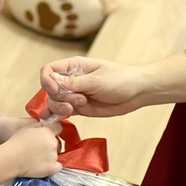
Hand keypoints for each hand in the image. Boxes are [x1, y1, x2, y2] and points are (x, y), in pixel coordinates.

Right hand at [0, 120, 62, 184]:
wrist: (11, 159)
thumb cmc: (16, 142)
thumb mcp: (27, 128)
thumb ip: (39, 126)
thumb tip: (45, 126)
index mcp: (47, 132)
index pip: (58, 128)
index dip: (53, 131)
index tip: (48, 135)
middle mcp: (53, 143)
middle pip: (57, 142)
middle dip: (50, 144)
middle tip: (39, 149)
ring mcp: (53, 156)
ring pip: (56, 154)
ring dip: (50, 155)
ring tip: (38, 159)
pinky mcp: (52, 168)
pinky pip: (58, 167)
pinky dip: (53, 167)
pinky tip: (45, 166)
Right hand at [40, 51, 185, 118]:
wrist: (138, 92)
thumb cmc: (121, 79)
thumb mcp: (97, 80)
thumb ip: (74, 83)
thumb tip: (52, 82)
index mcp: (74, 66)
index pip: (49, 70)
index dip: (47, 80)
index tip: (55, 90)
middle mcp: (71, 80)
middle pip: (49, 89)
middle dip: (57, 98)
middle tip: (75, 102)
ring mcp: (75, 94)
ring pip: (54, 102)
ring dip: (60, 107)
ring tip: (74, 108)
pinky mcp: (80, 108)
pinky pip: (63, 112)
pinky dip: (58, 116)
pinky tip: (56, 119)